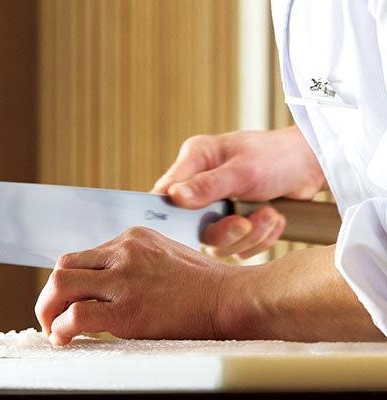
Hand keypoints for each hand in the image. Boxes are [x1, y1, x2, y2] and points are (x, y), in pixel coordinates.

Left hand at [34, 227, 235, 344]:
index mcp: (132, 238)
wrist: (232, 299)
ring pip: (60, 284)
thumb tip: (107, 283)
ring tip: (54, 330)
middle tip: (51, 316)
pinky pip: (77, 316)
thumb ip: (135, 262)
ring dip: (49, 310)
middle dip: (50, 294)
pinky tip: (65, 339)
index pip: (82, 256)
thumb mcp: (165, 254)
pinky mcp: (128, 310)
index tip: (68, 302)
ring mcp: (125, 279)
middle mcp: (123, 252)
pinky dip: (62, 329)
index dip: (69, 282)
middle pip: (63, 266)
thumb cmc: (205, 284)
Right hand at [152, 126, 326, 258]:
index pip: (165, 193)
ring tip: (270, 215)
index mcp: (194, 162)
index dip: (172, 214)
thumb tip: (174, 197)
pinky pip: (238, 248)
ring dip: (250, 235)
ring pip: (218, 243)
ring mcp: (219, 208)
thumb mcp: (243, 169)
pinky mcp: (236, 224)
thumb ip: (207, 185)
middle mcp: (201, 186)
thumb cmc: (279, 156)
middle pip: (193, 227)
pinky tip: (274, 219)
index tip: (191, 224)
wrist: (315, 166)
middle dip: (226, 230)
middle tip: (245, 223)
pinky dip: (260, 239)